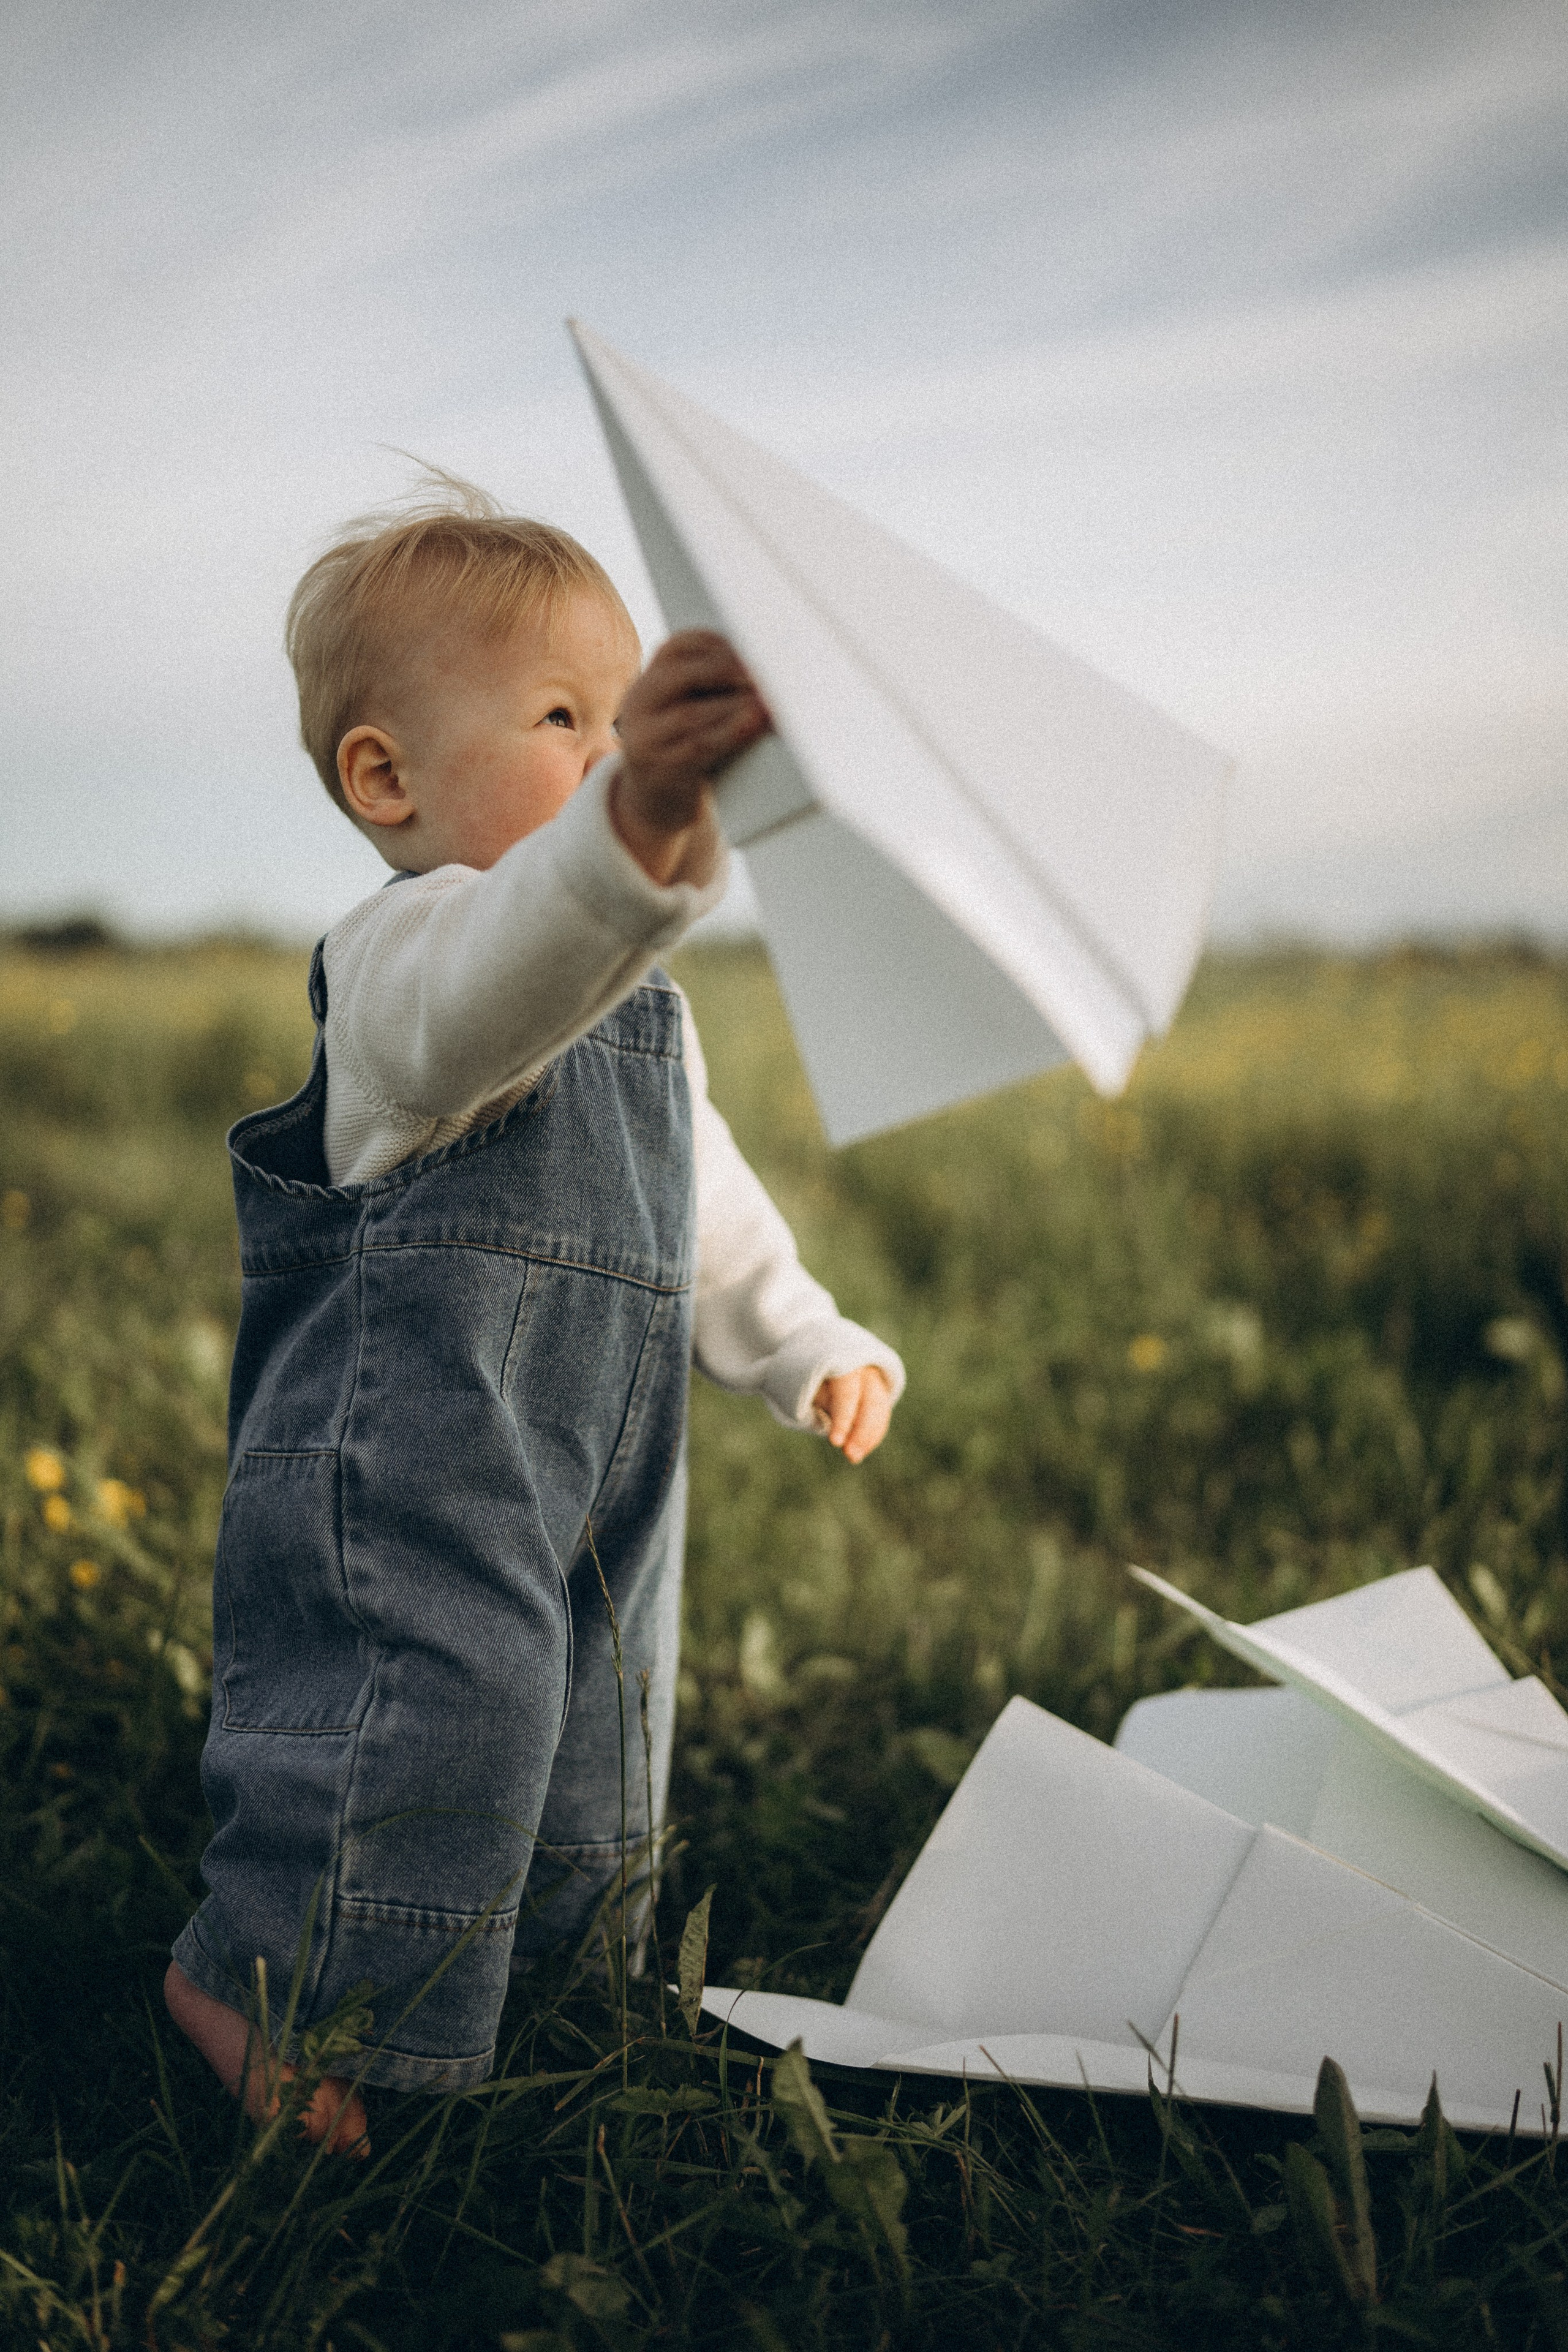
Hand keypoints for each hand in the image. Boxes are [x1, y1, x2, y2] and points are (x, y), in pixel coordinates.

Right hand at [611, 631, 770, 884]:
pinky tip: (755, 723)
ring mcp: (644, 737)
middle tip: (767, 673)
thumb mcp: (688, 709)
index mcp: (648, 680)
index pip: (679, 645)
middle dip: (728, 670)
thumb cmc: (685, 747)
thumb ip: (714, 687)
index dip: (718, 644)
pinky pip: (697, 746)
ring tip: (770, 700)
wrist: (655, 802)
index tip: (755, 648)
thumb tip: (768, 668)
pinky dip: (730, 733)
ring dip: (736, 705)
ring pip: (692, 713)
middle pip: (682, 675)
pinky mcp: (658, 767)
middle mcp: (638, 703)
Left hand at [811, 1366, 892, 1464]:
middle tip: (850, 1455)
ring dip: (868, 1439)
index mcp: (847, 1364)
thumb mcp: (810, 1385)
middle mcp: (867, 1371)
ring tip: (853, 1457)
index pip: (848, 1395)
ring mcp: (877, 1382)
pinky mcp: (881, 1395)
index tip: (835, 1443)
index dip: (843, 1421)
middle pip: (871, 1405)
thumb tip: (832, 1430)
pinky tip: (862, 1451)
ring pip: (880, 1413)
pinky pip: (882, 1418)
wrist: (826, 1362)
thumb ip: (822, 1403)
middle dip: (861, 1434)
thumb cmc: (814, 1376)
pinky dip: (873, 1436)